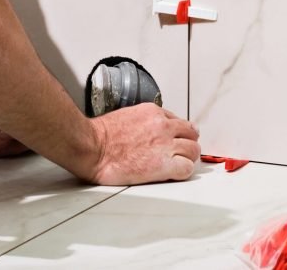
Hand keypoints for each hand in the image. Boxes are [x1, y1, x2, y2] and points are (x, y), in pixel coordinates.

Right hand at [85, 103, 200, 184]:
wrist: (93, 147)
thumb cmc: (102, 135)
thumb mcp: (128, 116)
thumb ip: (145, 122)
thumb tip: (150, 132)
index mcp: (153, 112)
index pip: (178, 121)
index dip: (177, 133)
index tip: (174, 141)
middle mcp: (163, 125)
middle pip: (191, 134)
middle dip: (187, 143)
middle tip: (179, 153)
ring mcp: (165, 144)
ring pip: (193, 150)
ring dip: (187, 158)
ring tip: (176, 164)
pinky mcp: (163, 164)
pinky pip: (187, 168)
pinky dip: (183, 172)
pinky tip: (172, 173)